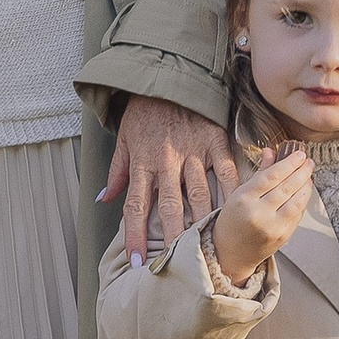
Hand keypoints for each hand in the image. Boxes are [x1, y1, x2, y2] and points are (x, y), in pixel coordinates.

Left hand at [105, 96, 240, 264]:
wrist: (166, 73)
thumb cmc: (144, 111)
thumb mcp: (123, 138)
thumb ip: (116, 171)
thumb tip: (102, 200)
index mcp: (142, 161)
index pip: (135, 206)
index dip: (135, 235)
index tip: (138, 261)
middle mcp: (167, 160)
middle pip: (169, 206)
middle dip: (172, 238)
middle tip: (177, 266)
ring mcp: (193, 151)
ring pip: (199, 193)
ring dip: (202, 222)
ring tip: (207, 248)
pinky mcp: (215, 140)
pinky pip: (227, 171)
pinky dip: (232, 192)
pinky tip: (237, 212)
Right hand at [212, 143, 316, 284]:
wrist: (230, 252)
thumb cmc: (233, 221)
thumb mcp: (239, 193)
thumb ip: (259, 172)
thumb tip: (271, 152)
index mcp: (244, 199)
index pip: (271, 176)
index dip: (289, 163)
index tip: (299, 155)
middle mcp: (258, 213)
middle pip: (286, 187)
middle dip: (301, 172)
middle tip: (308, 162)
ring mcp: (272, 227)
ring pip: (296, 201)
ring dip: (306, 185)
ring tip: (309, 175)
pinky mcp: (283, 236)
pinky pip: (298, 214)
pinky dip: (303, 201)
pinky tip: (305, 191)